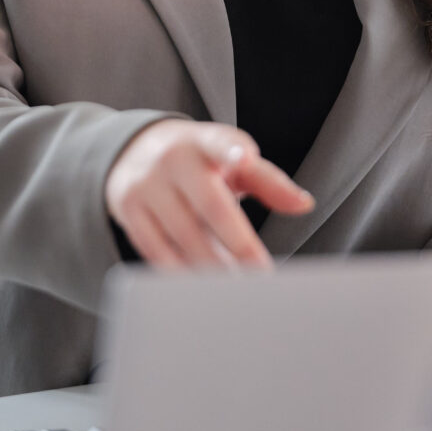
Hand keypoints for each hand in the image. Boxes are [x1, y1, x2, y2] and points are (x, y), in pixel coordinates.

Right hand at [103, 120, 312, 268]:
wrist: (133, 150)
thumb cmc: (198, 161)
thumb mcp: (229, 159)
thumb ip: (267, 180)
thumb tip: (303, 204)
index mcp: (203, 141)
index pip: (219, 143)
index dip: (232, 151)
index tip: (244, 158)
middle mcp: (171, 159)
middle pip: (208, 204)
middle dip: (238, 243)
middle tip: (261, 275)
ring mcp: (145, 184)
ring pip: (183, 234)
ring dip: (211, 266)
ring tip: (236, 289)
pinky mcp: (127, 209)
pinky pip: (156, 248)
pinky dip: (180, 270)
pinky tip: (199, 287)